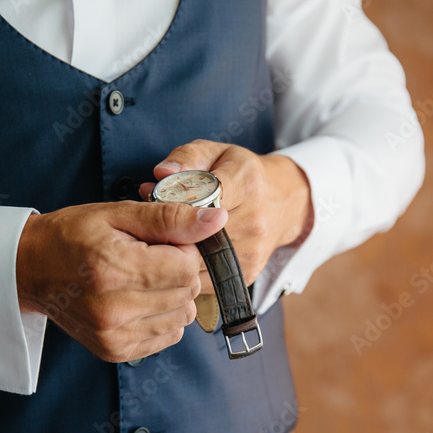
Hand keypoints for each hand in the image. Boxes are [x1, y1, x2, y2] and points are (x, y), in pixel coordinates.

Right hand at [15, 201, 227, 362]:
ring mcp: (114, 336)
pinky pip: (168, 336)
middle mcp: (114, 309)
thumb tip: (218, 220)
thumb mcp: (117, 214)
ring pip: (182, 316)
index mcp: (114, 269)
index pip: (187, 266)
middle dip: (180, 271)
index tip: (165, 241)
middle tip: (151, 257)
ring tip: (142, 278)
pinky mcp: (114, 351)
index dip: (185, 249)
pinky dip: (163, 316)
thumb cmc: (72, 235)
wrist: (30, 270)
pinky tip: (139, 299)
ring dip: (174, 295)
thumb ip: (169, 217)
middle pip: (187, 292)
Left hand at [139, 140, 311, 293]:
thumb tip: (161, 173)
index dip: (172, 204)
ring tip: (162, 241)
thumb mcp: (216, 153)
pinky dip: (187, 272)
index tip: (154, 202)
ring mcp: (252, 251)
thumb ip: (186, 158)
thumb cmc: (241, 174)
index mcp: (246, 183)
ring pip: (198, 263)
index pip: (201, 199)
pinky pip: (206, 280)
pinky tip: (179, 257)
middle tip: (150, 226)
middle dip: (169, 232)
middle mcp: (254, 220)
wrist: (283, 202)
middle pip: (197, 236)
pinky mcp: (248, 273)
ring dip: (175, 256)